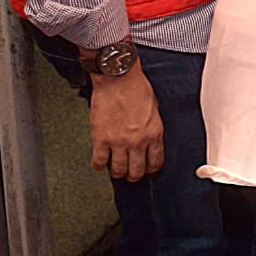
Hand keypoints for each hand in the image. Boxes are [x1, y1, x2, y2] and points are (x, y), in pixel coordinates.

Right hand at [88, 65, 163, 182]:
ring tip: (117, 171)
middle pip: (137, 171)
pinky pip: (99, 161)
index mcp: (154, 133)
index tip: (148, 169)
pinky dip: (99, 165)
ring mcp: (118, 141)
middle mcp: (137, 141)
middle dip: (135, 175)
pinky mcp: (100, 139)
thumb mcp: (155, 110)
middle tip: (131, 174)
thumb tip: (150, 141)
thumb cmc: (137, 88)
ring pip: (118, 170)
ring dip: (118, 173)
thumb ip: (152, 128)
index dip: (152, 169)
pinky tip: (100, 163)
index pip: (156, 162)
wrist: (117, 79)